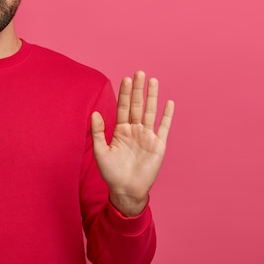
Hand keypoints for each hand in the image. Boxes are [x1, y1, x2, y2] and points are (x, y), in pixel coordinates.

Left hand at [91, 71, 173, 216]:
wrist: (126, 190)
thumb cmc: (111, 173)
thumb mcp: (100, 151)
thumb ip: (97, 132)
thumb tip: (94, 113)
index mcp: (120, 131)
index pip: (123, 108)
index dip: (125, 94)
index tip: (126, 79)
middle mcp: (134, 130)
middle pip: (137, 105)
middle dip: (138, 89)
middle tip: (139, 72)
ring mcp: (147, 137)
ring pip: (150, 112)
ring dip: (152, 96)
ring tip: (153, 81)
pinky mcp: (158, 145)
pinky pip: (163, 127)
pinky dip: (167, 115)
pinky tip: (168, 103)